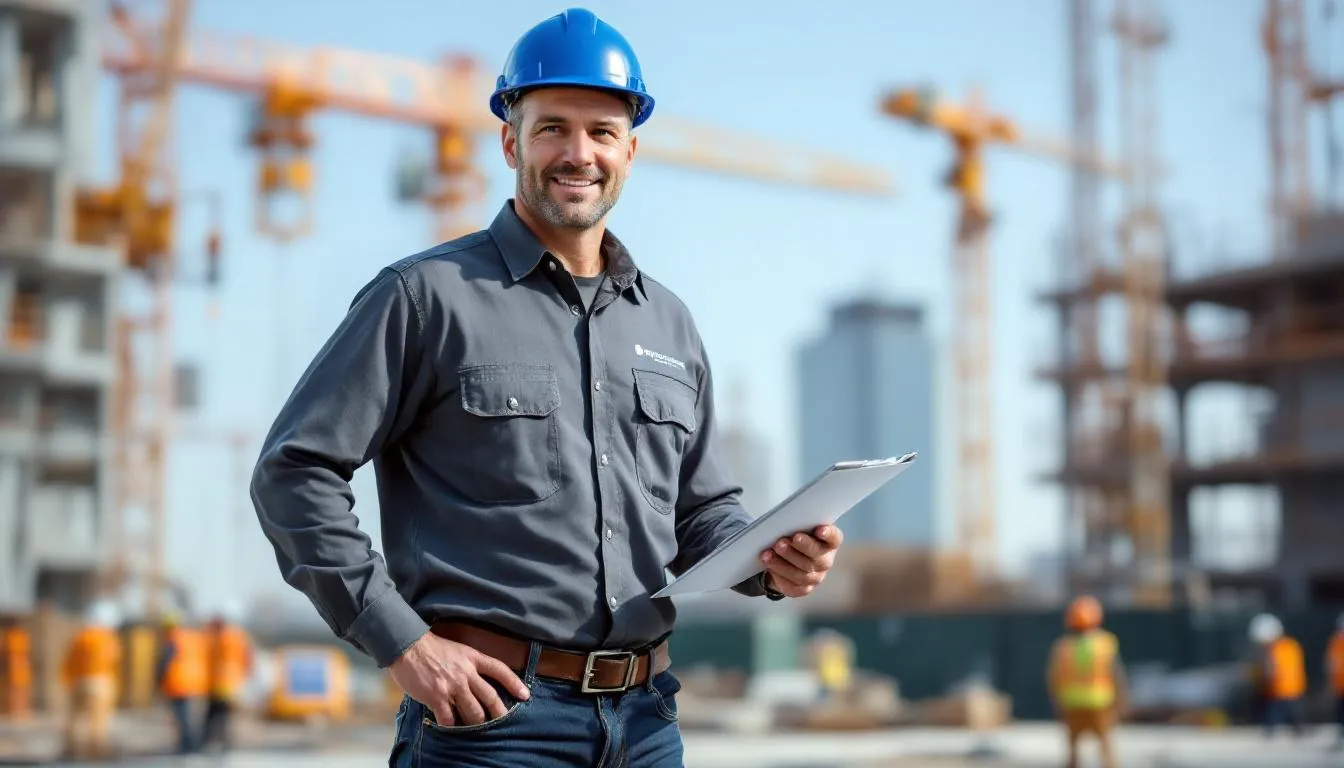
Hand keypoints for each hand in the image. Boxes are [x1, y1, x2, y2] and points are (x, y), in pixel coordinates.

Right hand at [387, 631, 529, 726]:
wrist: (407, 646)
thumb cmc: (431, 647)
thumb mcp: (458, 649)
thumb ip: (469, 665)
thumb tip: (477, 682)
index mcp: (473, 658)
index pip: (500, 670)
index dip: (515, 683)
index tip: (525, 695)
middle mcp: (466, 673)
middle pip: (490, 697)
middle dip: (499, 712)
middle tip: (502, 721)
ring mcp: (452, 686)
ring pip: (473, 712)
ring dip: (476, 722)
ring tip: (475, 725)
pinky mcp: (437, 697)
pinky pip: (449, 719)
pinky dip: (451, 725)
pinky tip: (450, 726)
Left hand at [759, 524, 842, 597]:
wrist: (785, 558)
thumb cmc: (793, 535)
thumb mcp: (796, 526)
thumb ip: (796, 523)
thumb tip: (783, 521)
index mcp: (829, 542)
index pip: (834, 538)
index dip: (828, 534)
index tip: (819, 529)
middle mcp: (825, 560)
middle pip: (816, 557)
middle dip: (798, 548)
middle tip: (782, 541)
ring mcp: (816, 577)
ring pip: (802, 574)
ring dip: (782, 563)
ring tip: (768, 554)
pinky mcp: (803, 589)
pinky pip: (793, 586)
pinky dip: (779, 575)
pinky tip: (769, 566)